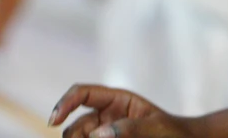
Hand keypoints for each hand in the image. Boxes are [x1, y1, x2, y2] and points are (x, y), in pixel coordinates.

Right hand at [49, 85, 196, 137]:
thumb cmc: (174, 133)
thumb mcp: (155, 129)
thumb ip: (130, 129)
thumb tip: (98, 134)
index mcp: (117, 100)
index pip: (83, 93)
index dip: (64, 103)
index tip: (53, 121)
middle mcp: (105, 117)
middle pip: (74, 127)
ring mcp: (103, 133)